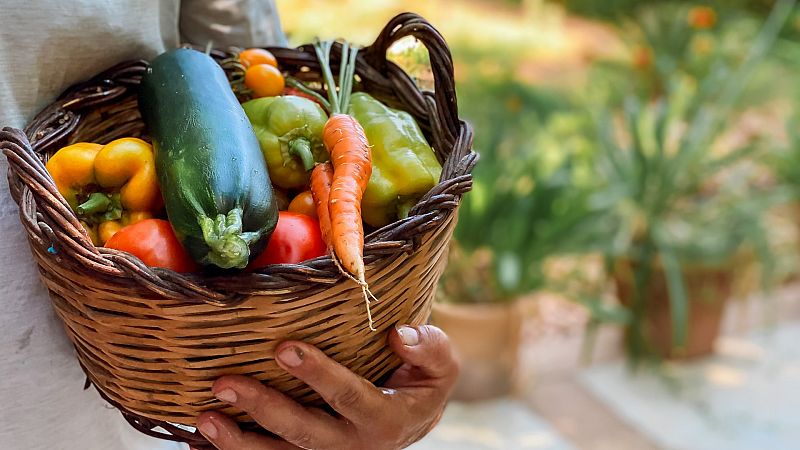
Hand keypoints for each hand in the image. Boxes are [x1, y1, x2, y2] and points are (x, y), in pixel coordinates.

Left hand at [195, 324, 458, 449]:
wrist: (413, 417)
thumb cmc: (422, 381)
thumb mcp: (441, 364)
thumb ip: (429, 348)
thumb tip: (399, 334)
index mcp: (385, 419)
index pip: (349, 396)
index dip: (318, 374)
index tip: (284, 348)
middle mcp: (354, 446)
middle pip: (304, 432)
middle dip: (264, 409)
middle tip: (225, 384)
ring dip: (240, 442)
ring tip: (205, 419)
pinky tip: (203, 438)